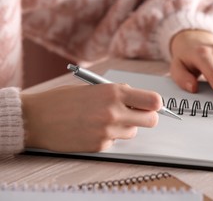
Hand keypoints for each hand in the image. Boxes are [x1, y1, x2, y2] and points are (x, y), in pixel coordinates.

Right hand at [21, 84, 160, 151]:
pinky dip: (108, 137)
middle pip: (151, 121)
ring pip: (133, 133)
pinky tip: (91, 130)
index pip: (154, 101)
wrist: (37, 118)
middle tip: (135, 115)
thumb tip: (140, 100)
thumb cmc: (64, 99)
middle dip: (146, 118)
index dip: (155, 105)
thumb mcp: (95, 88)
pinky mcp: (99, 146)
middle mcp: (114, 112)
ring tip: (103, 120)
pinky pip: (114, 142)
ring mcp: (107, 131)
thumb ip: (119, 93)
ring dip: (125, 127)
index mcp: (114, 92)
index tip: (152, 105)